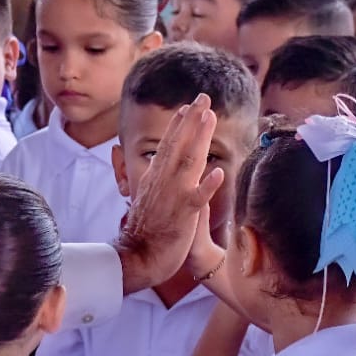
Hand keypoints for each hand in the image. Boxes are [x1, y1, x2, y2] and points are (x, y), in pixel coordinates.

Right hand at [115, 94, 223, 294]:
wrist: (138, 257)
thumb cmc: (145, 232)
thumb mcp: (147, 199)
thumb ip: (156, 181)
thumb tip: (156, 167)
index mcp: (156, 178)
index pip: (168, 146)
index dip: (178, 125)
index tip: (187, 107)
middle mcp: (163, 182)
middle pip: (179, 145)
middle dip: (191, 120)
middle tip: (203, 97)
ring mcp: (173, 196)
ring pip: (188, 162)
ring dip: (199, 138)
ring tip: (209, 117)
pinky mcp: (183, 215)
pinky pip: (197, 198)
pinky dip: (207, 184)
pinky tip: (218, 171)